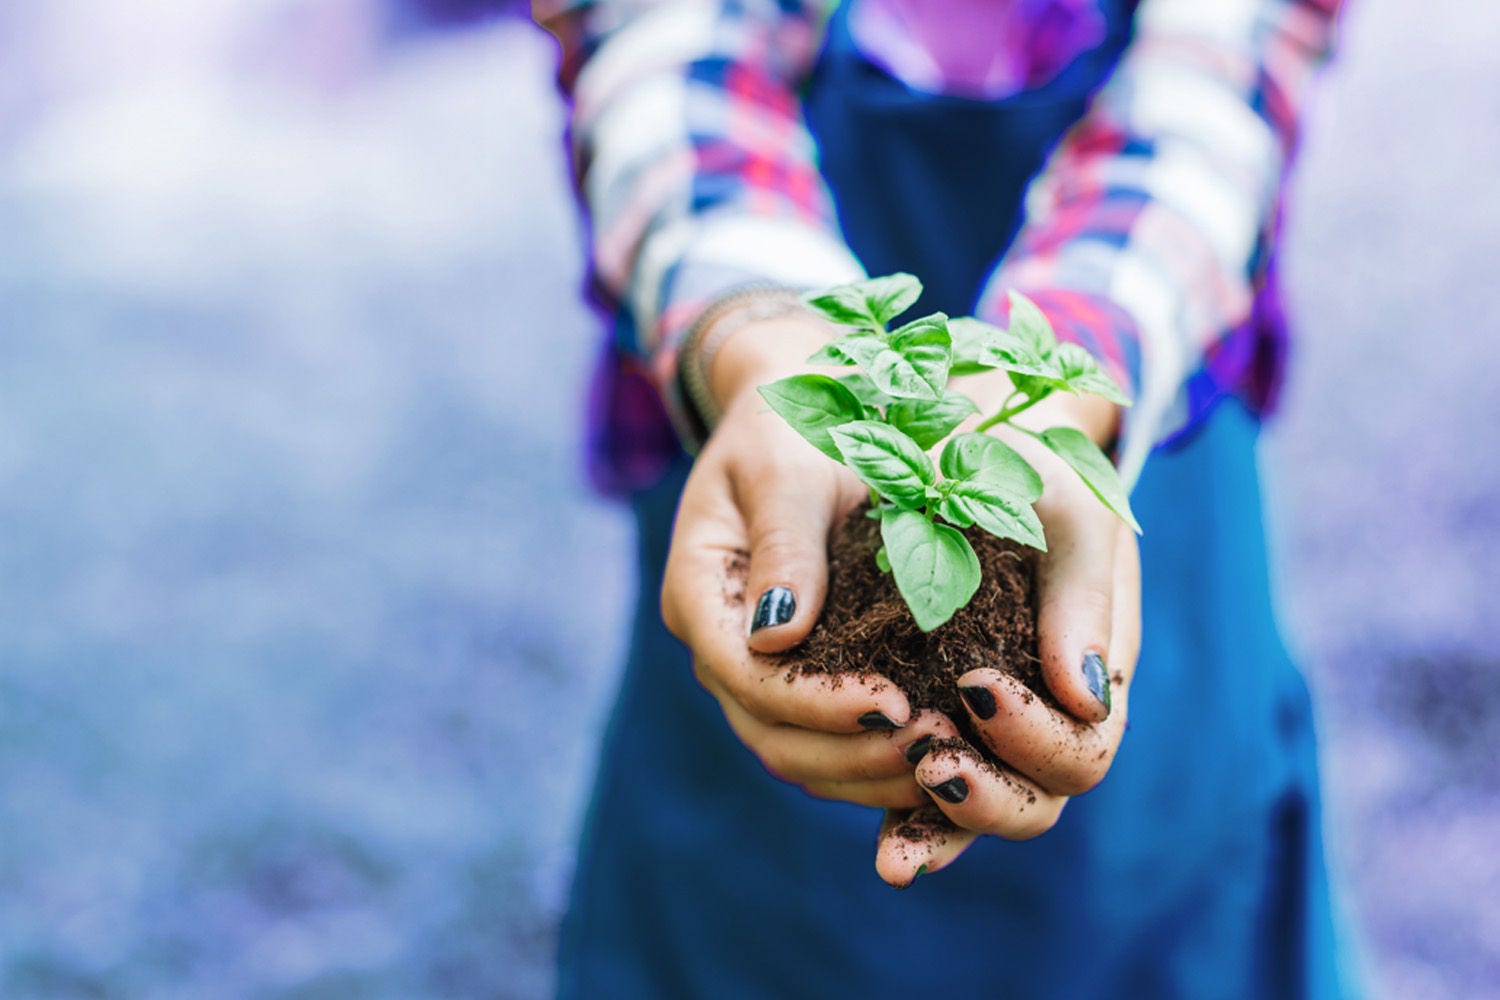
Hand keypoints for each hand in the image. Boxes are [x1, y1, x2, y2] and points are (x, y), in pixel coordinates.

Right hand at [662, 310, 963, 807]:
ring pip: (795, 751)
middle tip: (934, 749)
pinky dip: (872, 759)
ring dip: (864, 769)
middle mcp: (719, 640)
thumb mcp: (789, 466)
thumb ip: (784, 544)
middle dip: (848, 752)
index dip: (817, 703)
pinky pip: (825, 738)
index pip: (747, 674)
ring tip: (944, 761)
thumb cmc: (797, 421)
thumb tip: (775, 635)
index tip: (896, 703)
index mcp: (700, 589)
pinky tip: (937, 757)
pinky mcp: (798, 672)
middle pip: (768, 731)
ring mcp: (754, 663)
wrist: (807, 408)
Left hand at [874, 384, 1141, 886]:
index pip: (1085, 746)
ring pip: (982, 807)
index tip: (978, 687)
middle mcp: (1049, 709)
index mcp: (1093, 666)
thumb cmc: (1031, 466)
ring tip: (893, 845)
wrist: (972, 439)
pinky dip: (910, 820)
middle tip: (929, 764)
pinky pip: (929, 786)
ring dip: (941, 830)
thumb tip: (1085, 697)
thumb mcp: (1066, 509)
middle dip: (988, 799)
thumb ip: (1083, 595)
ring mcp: (993, 723)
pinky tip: (881, 846)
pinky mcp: (937, 715)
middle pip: (1040, 799)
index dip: (1038, 739)